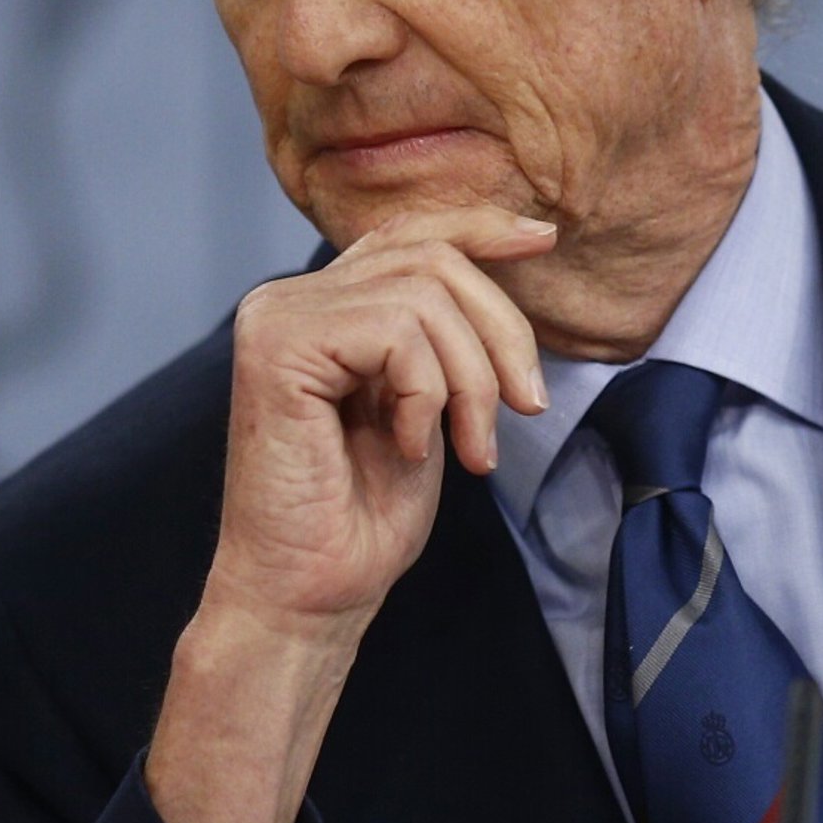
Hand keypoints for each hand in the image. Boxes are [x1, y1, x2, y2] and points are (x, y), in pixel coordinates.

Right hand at [148, 207, 555, 822]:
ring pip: (425, 293)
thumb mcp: (426, 406)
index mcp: (320, 306)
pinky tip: (411, 447)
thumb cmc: (362, 519)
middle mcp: (289, 298)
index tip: (545, 239)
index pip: (410, 233)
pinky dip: (427, 393)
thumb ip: (442, 337)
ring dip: (472, 377)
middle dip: (501, 329)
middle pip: (432, 255)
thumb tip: (509, 261)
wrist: (309, 595)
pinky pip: (395, 333)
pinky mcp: (278, 347)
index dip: (482, 226)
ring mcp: (277, 316)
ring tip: (470, 448)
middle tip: (525, 408)